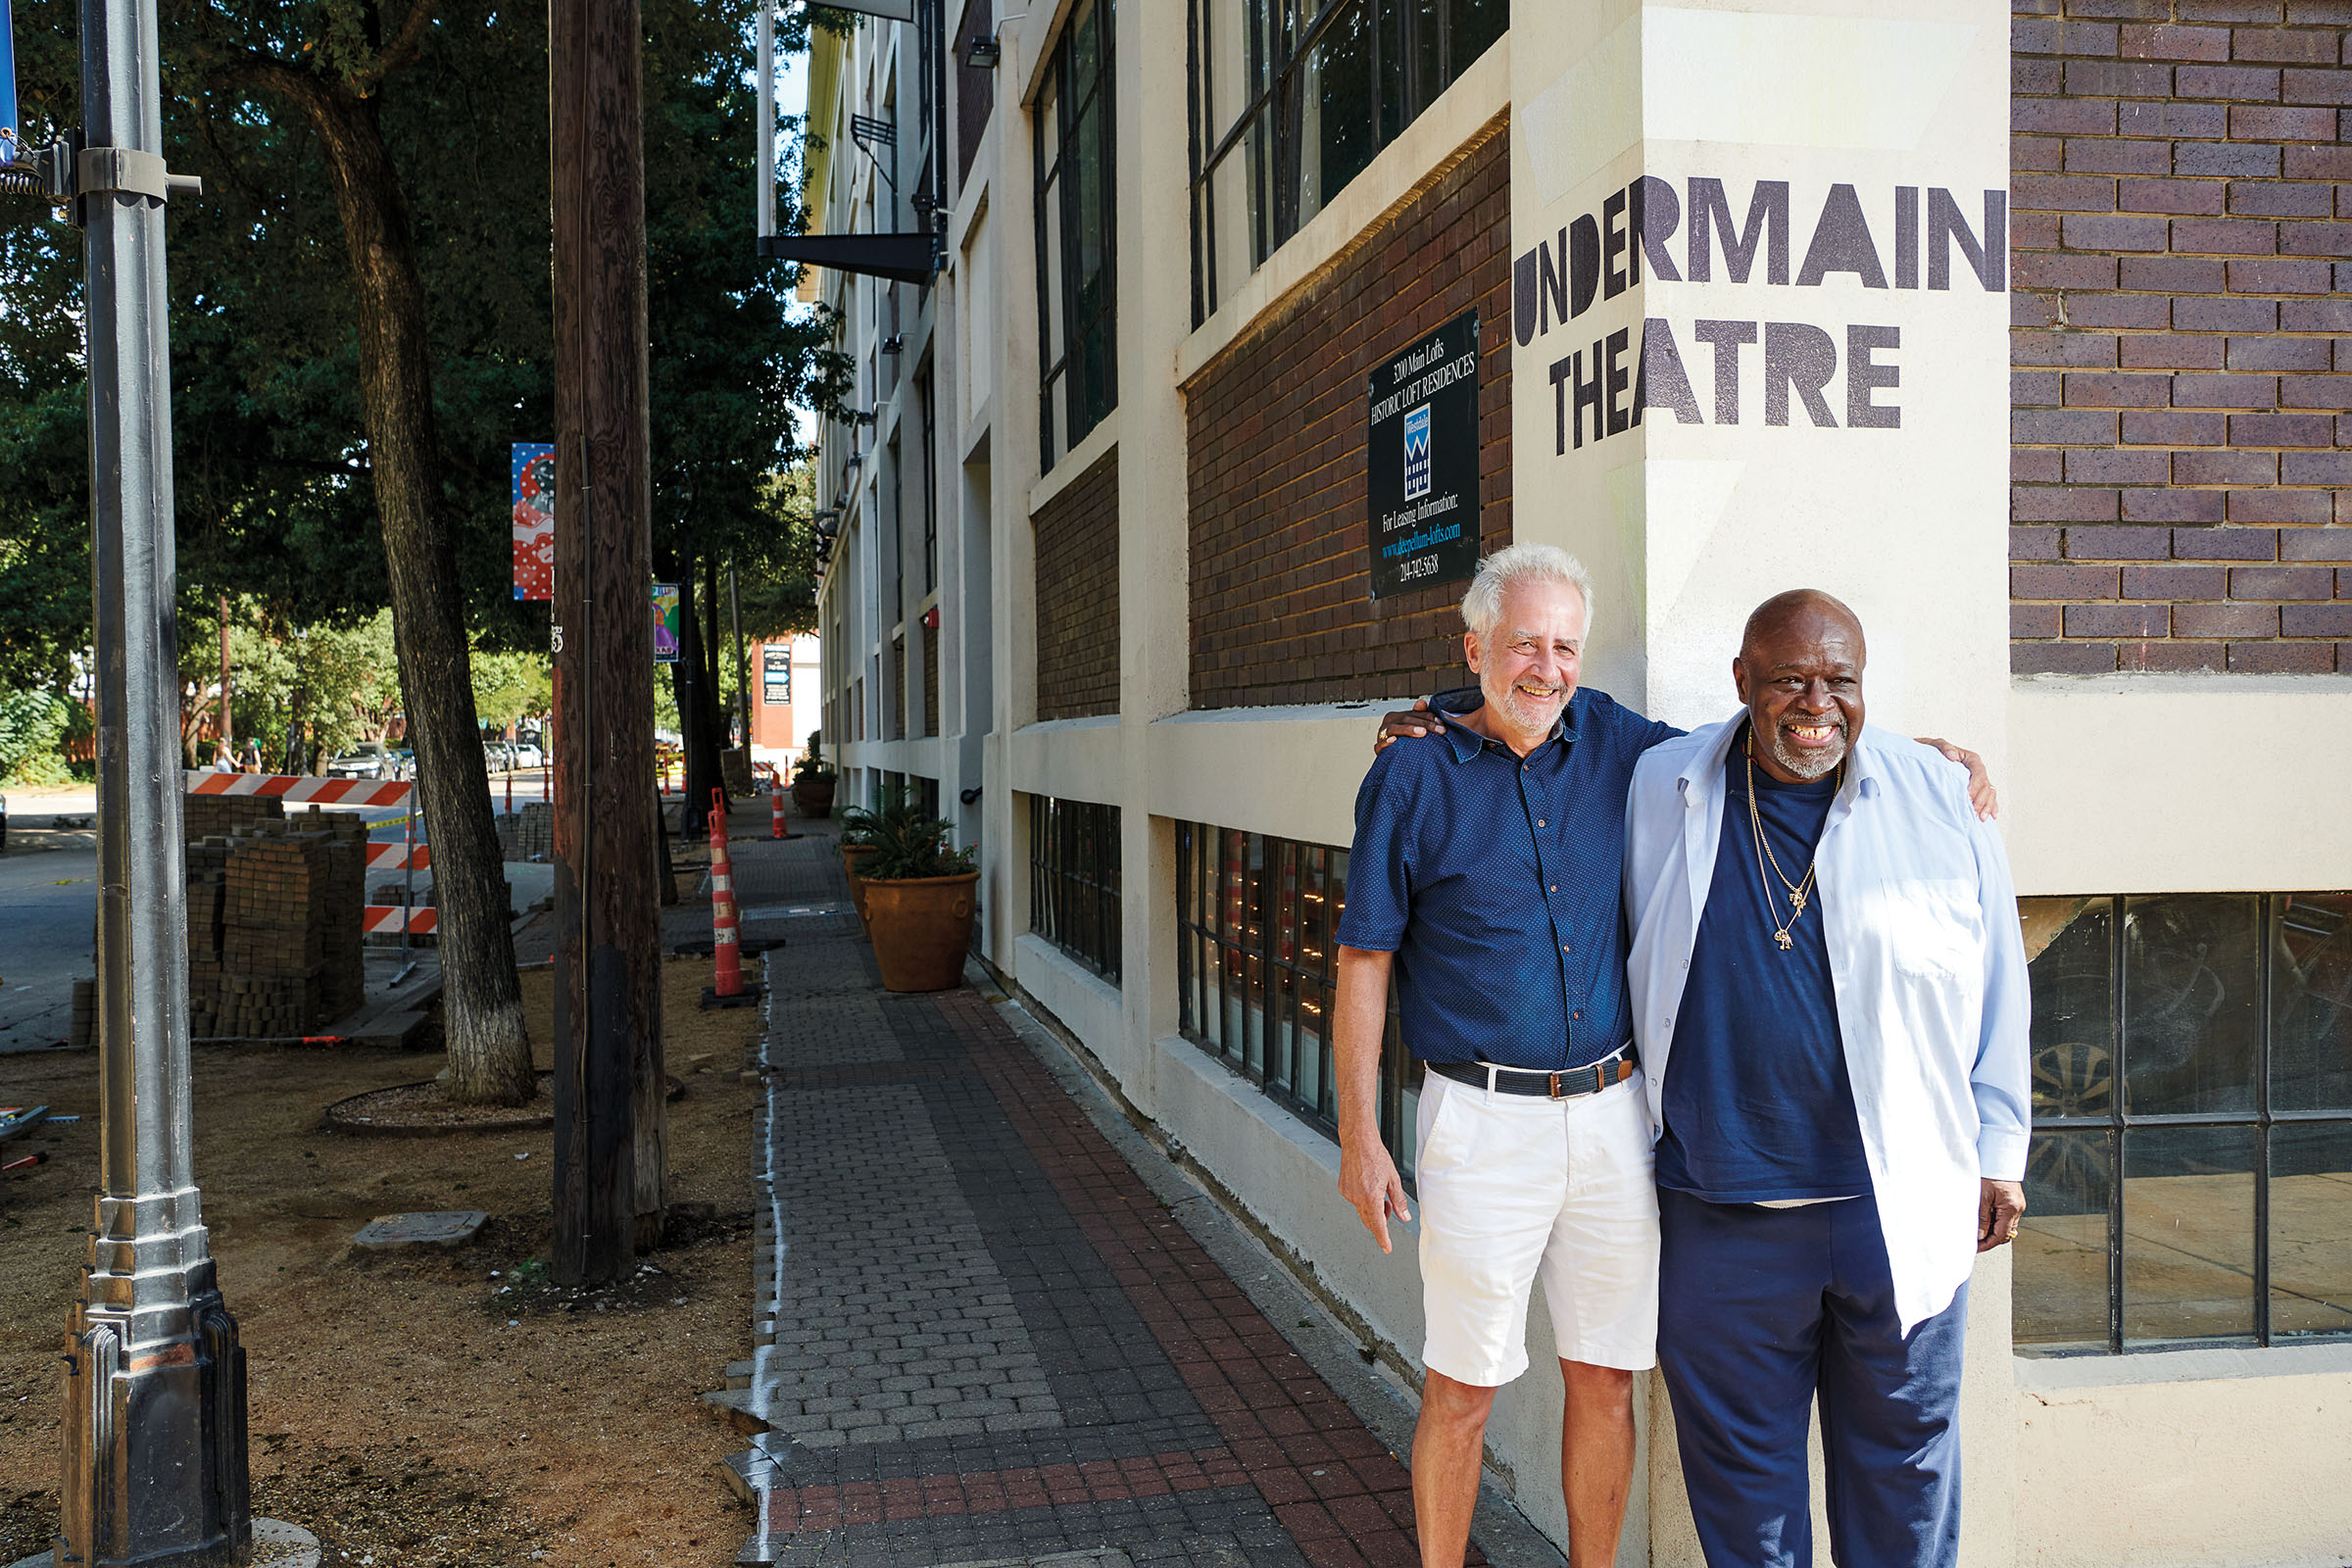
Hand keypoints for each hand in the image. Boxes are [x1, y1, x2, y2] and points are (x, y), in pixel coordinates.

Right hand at [1338, 1131, 1411, 1252]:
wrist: (1358, 1141)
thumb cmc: (1375, 1156)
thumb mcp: (1393, 1179)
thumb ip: (1398, 1201)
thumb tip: (1404, 1216)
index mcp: (1371, 1197)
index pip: (1378, 1225)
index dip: (1383, 1239)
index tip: (1386, 1248)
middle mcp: (1357, 1198)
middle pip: (1369, 1220)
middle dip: (1380, 1219)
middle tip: (1389, 1206)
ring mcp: (1348, 1194)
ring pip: (1362, 1211)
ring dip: (1372, 1208)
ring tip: (1379, 1191)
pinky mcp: (1343, 1189)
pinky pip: (1355, 1201)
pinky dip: (1363, 1199)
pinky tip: (1367, 1184)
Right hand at [1372, 697, 1443, 754]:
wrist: (1393, 758)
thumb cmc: (1404, 741)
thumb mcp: (1414, 727)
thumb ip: (1419, 715)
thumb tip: (1422, 702)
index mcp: (1396, 716)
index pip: (1414, 713)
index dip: (1429, 717)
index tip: (1442, 724)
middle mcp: (1388, 723)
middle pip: (1406, 719)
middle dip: (1425, 724)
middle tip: (1439, 730)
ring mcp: (1382, 735)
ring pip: (1393, 729)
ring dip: (1408, 729)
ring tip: (1422, 733)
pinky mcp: (1378, 748)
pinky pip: (1379, 745)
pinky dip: (1386, 742)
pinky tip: (1394, 740)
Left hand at [1915, 736, 1998, 820]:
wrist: (1925, 757)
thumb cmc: (1931, 751)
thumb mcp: (1935, 745)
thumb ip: (1944, 747)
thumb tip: (1952, 756)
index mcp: (1971, 759)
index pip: (1979, 772)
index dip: (1976, 785)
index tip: (1968, 796)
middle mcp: (1977, 770)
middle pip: (1986, 785)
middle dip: (1981, 800)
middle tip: (1974, 812)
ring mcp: (1977, 781)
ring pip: (1989, 793)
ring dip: (1987, 806)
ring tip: (1981, 819)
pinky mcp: (1975, 789)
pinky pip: (1988, 798)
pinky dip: (1991, 807)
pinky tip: (1991, 817)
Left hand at [1977, 1178, 2025, 1251]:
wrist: (2000, 1157)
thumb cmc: (1991, 1173)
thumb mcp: (1983, 1196)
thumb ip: (1982, 1217)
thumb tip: (1980, 1235)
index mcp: (2011, 1208)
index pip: (2001, 1235)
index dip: (1987, 1244)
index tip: (1976, 1248)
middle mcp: (2018, 1208)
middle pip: (2005, 1233)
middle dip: (1990, 1240)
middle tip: (1975, 1243)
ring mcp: (2018, 1205)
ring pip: (2006, 1227)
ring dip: (1992, 1231)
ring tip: (1977, 1232)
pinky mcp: (2014, 1202)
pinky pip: (2006, 1218)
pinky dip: (1996, 1222)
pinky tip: (1984, 1221)